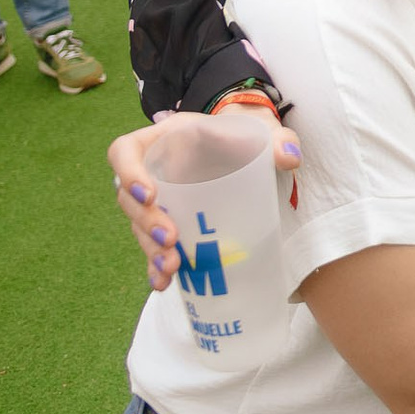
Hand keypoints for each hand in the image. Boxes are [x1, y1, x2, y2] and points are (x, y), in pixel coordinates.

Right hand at [112, 105, 299, 292]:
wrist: (250, 148)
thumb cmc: (247, 135)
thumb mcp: (263, 131)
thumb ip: (278, 139)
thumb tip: (290, 158)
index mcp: (166, 139)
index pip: (124, 151)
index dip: (127, 172)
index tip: (150, 195)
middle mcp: (154, 170)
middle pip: (129, 199)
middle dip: (146, 222)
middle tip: (171, 240)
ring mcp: (159, 199)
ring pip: (138, 227)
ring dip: (150, 249)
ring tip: (172, 266)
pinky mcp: (170, 223)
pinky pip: (154, 246)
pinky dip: (157, 265)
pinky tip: (165, 281)